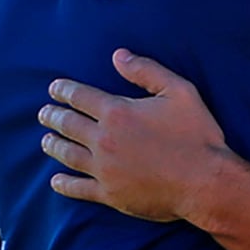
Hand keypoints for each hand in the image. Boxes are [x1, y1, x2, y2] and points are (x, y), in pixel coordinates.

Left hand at [37, 49, 233, 222]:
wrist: (206, 182)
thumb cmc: (197, 135)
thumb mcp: (178, 91)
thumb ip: (146, 70)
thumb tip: (118, 55)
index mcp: (117, 112)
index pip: (80, 97)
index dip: (64, 90)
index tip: (54, 89)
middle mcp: (104, 140)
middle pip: (68, 124)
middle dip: (52, 116)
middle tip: (44, 113)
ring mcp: (105, 169)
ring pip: (68, 155)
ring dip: (53, 145)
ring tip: (45, 140)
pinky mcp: (110, 194)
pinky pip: (79, 188)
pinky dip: (64, 184)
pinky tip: (55, 180)